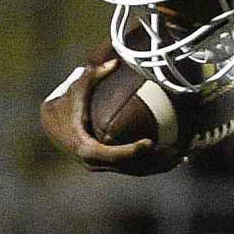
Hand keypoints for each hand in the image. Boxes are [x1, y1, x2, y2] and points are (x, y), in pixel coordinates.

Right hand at [39, 50, 178, 175]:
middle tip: (178, 150)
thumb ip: (93, 75)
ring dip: (158, 166)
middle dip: (153, 161)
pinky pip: (133, 169)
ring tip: (182, 155)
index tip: (149, 143)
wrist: (51, 123)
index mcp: (83, 146)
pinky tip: (173, 158)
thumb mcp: (77, 87)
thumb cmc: (66, 102)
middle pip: (127, 167)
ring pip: (133, 171)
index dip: (129, 152)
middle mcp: (93, 161)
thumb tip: (115, 62)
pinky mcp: (109, 165)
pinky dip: (152, 165)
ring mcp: (102, 166)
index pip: (108, 155)